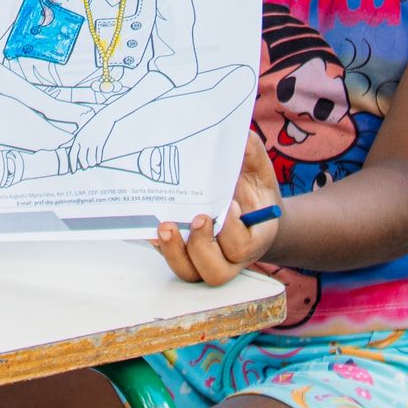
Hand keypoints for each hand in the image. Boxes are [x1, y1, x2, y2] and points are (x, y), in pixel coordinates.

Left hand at [65, 113, 114, 170]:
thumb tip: (60, 146)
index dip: (72, 164)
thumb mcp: (79, 133)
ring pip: (91, 158)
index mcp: (78, 139)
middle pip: (81, 158)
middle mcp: (84, 141)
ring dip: (91, 163)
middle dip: (83, 165)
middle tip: (84, 167)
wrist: (103, 118)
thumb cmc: (89, 126)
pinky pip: (99, 155)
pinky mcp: (101, 143)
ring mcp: (93, 142)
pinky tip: (98, 161)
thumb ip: (70, 141)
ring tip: (91, 164)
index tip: (73, 171)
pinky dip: (98, 160)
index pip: (72, 154)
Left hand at [151, 131, 280, 285]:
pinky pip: (170, 258)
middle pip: (216, 271)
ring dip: (175, 252)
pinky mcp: (183, 253)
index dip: (233, 232)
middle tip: (197, 218)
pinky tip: (149, 225)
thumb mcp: (258, 170)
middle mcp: (230, 257)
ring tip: (165, 226)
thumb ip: (251, 154)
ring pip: (190, 272)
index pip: (244, 247)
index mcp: (254, 238)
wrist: (248, 210)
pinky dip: (158, 246)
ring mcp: (205, 259)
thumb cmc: (253, 191)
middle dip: (202, 247)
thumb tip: (240, 135)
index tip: (228, 206)